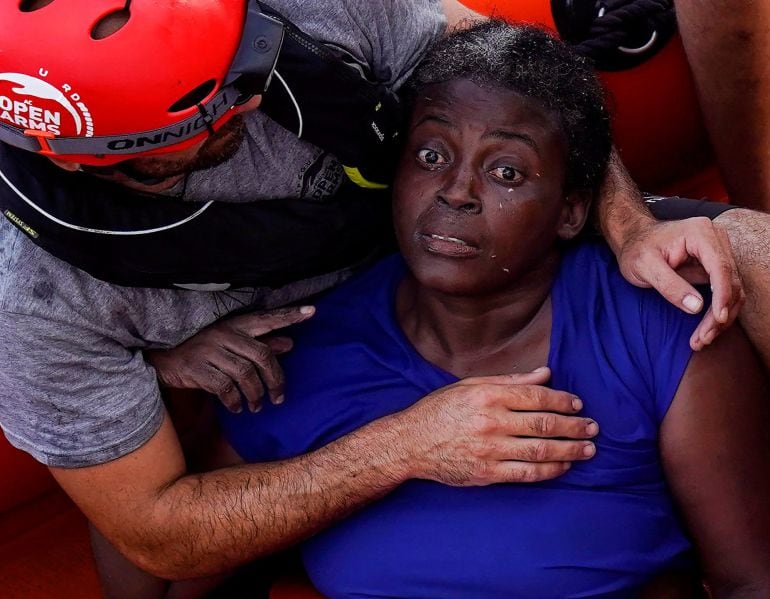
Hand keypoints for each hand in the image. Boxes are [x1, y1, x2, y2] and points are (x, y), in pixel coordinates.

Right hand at [146, 307, 314, 412]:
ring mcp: (208, 351)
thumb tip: (289, 343)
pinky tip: (237, 407)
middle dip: (275, 379)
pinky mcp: (196, 369)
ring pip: (245, 374)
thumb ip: (261, 343)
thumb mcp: (231, 342)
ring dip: (255, 394)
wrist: (161, 358)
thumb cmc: (203, 349)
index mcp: (234, 325)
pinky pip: (224, 388)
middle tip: (279, 397)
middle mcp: (223, 334)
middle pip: (261, 355)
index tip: (311, 312)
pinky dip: (234, 400)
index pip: (267, 319)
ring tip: (257, 406)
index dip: (288, 316)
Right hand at [396, 368, 598, 484]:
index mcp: (488, 395)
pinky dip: (550, 470)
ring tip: (588, 449)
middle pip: (544, 424)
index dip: (563, 400)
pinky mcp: (486, 473)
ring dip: (570, 449)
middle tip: (593, 428)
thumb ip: (510, 380)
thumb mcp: (470, 385)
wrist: (410, 443)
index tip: (578, 404)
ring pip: (540, 450)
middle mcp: (491, 421)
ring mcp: (489, 450)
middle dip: (574, 426)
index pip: (537, 396)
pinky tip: (564, 466)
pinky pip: (526, 473)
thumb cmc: (439, 410)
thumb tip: (546, 373)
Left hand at [614, 216, 743, 350]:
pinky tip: (705, 331)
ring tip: (702, 339)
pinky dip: (717, 312)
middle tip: (703, 338)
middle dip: (720, 314)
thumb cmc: (636, 250)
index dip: (722, 296)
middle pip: (730, 281)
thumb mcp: (644, 266)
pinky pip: (724, 292)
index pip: (720, 267)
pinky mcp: (716, 266)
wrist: (633, 240)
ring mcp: (719, 252)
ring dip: (721, 318)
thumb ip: (669, 285)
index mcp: (700, 233)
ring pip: (732, 290)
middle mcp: (716, 240)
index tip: (718, 319)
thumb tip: (697, 307)